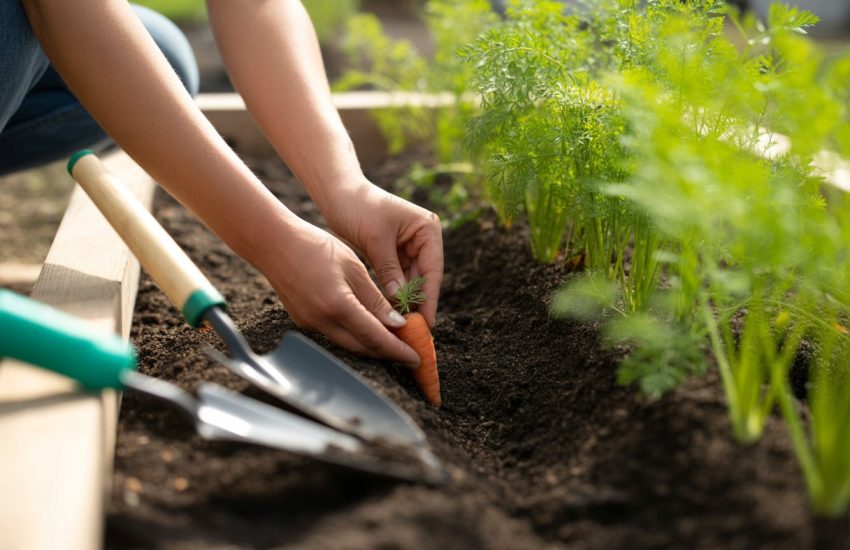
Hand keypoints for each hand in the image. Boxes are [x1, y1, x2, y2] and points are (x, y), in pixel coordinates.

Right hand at [256, 215, 420, 366]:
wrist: (274, 242)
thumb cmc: (316, 247)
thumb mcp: (353, 267)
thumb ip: (375, 299)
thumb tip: (398, 324)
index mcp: (338, 305)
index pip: (375, 337)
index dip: (398, 350)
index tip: (416, 358)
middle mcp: (322, 321)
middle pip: (362, 348)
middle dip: (388, 354)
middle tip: (410, 355)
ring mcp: (309, 324)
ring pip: (348, 344)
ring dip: (372, 347)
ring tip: (394, 344)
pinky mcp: (303, 321)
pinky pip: (335, 335)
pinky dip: (355, 337)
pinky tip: (368, 331)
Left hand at [320, 180, 443, 327]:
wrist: (336, 194)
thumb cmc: (358, 208)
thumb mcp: (376, 240)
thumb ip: (390, 271)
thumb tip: (400, 304)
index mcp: (427, 228)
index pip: (432, 269)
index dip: (429, 297)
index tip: (427, 321)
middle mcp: (424, 238)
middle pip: (425, 278)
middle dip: (419, 303)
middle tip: (415, 331)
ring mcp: (410, 247)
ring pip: (412, 282)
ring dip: (406, 302)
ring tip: (403, 327)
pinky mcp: (395, 254)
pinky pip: (399, 279)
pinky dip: (395, 294)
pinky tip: (391, 313)